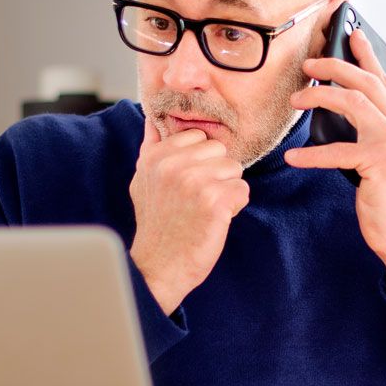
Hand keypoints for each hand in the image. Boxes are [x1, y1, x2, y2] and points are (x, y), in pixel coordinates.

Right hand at [128, 110, 248, 314]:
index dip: (199, 161)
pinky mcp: (215, 201)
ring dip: (226, 191)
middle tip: (197, 200)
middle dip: (216, 174)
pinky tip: (214, 220)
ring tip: (204, 210)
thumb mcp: (143, 180)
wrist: (159, 267)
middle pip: (220, 150)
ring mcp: (194, 181)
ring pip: (234, 169)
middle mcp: (173, 164)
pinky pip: (242, 190)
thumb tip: (152, 119)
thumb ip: (151, 147)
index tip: (186, 185)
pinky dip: (234, 207)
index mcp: (157, 155)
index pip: (199, 136)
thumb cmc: (157, 224)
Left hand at [285, 28, 385, 293]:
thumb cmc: (384, 196)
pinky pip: (339, 151)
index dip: (365, 54)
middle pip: (365, 82)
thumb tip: (333, 111)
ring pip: (353, 103)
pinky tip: (293, 158)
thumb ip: (366, 132)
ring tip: (295, 100)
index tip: (350, 31)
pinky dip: (312, 154)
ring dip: (320, 97)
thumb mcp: (378, 157)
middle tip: (307, 64)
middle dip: (334, 66)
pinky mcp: (380, 163)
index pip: (382, 80)